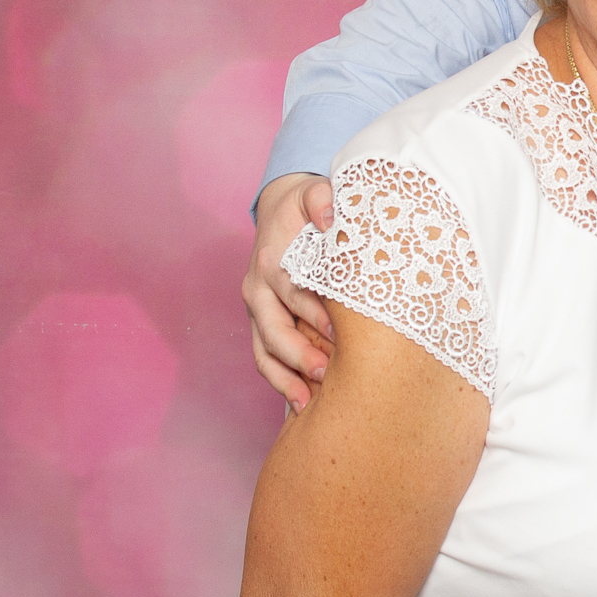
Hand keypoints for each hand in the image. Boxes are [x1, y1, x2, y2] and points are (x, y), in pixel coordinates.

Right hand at [244, 172, 335, 410]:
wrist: (282, 209)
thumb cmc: (305, 208)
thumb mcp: (313, 193)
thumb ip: (321, 200)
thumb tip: (329, 217)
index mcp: (272, 261)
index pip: (292, 292)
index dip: (314, 314)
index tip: (338, 334)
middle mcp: (258, 289)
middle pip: (273, 329)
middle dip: (297, 354)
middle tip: (325, 374)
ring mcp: (258, 310)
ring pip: (264, 351)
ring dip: (285, 379)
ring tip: (309, 403)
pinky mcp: (262, 323)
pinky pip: (265, 357)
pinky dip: (280, 381)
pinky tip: (301, 404)